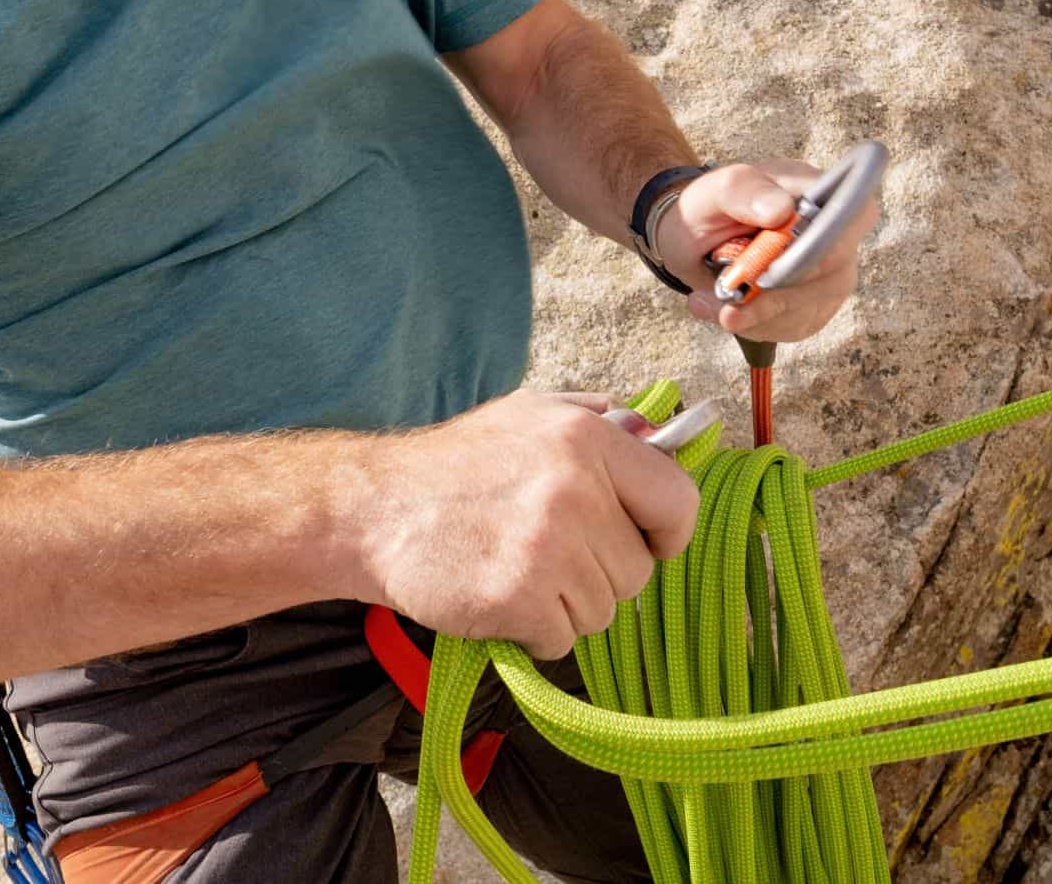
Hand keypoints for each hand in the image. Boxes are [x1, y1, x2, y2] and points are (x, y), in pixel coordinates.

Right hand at [360, 391, 700, 658]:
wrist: (373, 508)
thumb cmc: (455, 463)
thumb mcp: (530, 413)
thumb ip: (601, 420)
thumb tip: (663, 439)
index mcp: (587, 437)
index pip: (678, 500)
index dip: (668, 532)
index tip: (647, 542)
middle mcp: (575, 489)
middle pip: (637, 571)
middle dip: (601, 574)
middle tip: (547, 554)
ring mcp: (547, 547)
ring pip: (603, 611)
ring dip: (566, 606)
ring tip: (518, 570)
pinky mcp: (518, 598)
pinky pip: (563, 639)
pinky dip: (535, 631)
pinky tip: (501, 596)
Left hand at [655, 159, 879, 342]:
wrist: (695, 243)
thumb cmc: (713, 208)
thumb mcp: (715, 190)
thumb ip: (744, 190)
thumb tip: (781, 210)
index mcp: (821, 193)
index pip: (857, 214)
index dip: (828, 242)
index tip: (778, 259)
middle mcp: (836, 237)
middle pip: (833, 274)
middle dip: (776, 289)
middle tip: (727, 294)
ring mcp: (830, 276)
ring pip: (809, 307)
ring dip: (757, 312)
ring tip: (713, 298)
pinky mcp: (813, 309)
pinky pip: (793, 327)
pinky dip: (756, 324)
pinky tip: (731, 309)